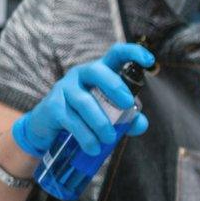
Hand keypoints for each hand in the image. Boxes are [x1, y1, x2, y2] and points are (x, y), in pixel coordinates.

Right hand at [11, 43, 153, 156]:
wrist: (50, 129)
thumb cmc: (86, 116)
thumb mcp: (111, 115)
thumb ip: (129, 119)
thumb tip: (140, 124)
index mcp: (100, 72)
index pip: (116, 54)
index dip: (133, 53)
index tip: (149, 61)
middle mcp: (81, 74)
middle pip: (97, 71)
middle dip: (115, 87)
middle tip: (127, 105)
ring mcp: (65, 88)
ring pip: (84, 102)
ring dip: (100, 122)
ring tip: (109, 139)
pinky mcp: (53, 105)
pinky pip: (71, 120)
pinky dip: (85, 136)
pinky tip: (94, 147)